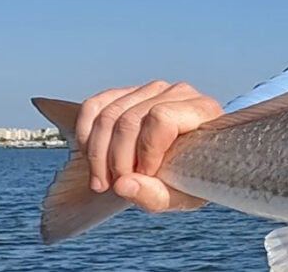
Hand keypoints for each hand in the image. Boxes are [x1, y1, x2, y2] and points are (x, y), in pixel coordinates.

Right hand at [76, 80, 222, 211]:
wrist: (190, 164)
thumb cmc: (190, 179)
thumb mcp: (181, 197)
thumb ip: (155, 195)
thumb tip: (122, 184)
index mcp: (202, 110)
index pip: (161, 119)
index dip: (146, 151)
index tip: (145, 175)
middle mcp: (179, 93)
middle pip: (128, 120)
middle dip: (115, 160)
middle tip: (115, 185)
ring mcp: (153, 89)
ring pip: (108, 114)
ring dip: (96, 154)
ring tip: (103, 180)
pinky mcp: (130, 92)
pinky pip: (94, 105)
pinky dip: (85, 134)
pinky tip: (90, 157)